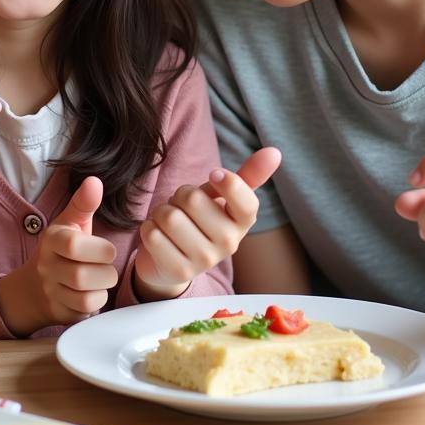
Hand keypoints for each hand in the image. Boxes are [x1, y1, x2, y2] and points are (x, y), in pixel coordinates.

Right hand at [0, 177, 118, 335]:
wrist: (35, 286)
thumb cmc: (63, 248)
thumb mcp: (72, 222)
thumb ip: (84, 203)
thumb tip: (94, 180)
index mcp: (52, 239)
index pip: (73, 246)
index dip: (99, 250)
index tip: (106, 250)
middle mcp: (46, 266)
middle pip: (82, 275)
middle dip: (106, 272)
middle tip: (106, 267)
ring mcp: (50, 291)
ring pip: (86, 297)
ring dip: (102, 289)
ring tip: (100, 280)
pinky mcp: (58, 312)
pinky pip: (84, 312)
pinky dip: (96, 303)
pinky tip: (92, 293)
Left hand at [133, 146, 281, 300]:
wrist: (169, 261)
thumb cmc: (198, 220)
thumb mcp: (220, 197)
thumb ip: (247, 175)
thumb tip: (275, 152)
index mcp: (243, 222)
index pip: (246, 203)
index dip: (228, 183)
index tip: (215, 175)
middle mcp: (229, 244)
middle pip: (193, 200)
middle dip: (179, 197)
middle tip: (183, 210)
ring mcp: (205, 261)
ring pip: (169, 217)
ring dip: (161, 213)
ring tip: (169, 224)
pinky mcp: (179, 272)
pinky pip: (153, 234)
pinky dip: (148, 229)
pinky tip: (159, 238)